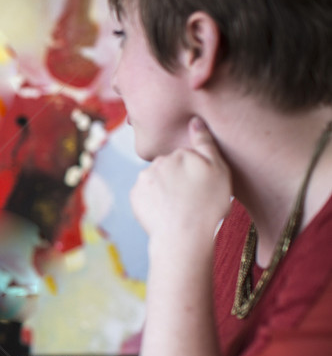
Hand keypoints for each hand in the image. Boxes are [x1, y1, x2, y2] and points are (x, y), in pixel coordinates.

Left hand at [130, 117, 231, 244]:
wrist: (183, 235)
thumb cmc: (207, 205)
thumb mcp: (219, 171)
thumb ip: (206, 143)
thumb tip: (195, 120)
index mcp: (180, 154)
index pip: (188, 157)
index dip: (197, 172)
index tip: (202, 186)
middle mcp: (158, 162)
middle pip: (170, 167)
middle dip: (178, 178)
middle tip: (191, 198)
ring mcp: (144, 179)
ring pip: (157, 180)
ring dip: (165, 189)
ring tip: (178, 207)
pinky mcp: (135, 196)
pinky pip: (146, 195)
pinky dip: (154, 202)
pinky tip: (165, 212)